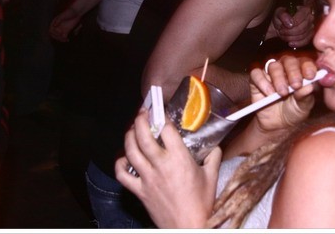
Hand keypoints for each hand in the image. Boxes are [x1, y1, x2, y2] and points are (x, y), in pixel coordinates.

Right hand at [49, 8, 80, 41]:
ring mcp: (61, 29)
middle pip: (54, 34)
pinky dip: (64, 39)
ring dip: (60, 39)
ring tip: (65, 40)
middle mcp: (57, 26)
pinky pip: (63, 36)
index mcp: (54, 22)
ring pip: (58, 36)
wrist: (76, 12)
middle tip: (62, 38)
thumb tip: (54, 25)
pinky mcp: (66, 31)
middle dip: (57, 37)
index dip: (54, 33)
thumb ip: (58, 20)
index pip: (51, 30)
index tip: (59, 33)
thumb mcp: (63, 15)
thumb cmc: (69, 12)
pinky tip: (67, 39)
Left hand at [115, 110, 220, 227]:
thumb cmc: (202, 204)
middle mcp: (161, 165)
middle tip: (142, 113)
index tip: (162, 112)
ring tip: (132, 129)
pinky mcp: (140, 191)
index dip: (162, 117)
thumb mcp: (212, 176)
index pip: (166, 130)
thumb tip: (214, 146)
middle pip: (143, 136)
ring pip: (131, 151)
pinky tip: (124, 157)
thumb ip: (213, 157)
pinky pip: (122, 175)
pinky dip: (120, 163)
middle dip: (140, 120)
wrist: (189, 227)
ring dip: (129, 136)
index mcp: (179, 159)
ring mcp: (148, 178)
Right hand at [250, 55, 318, 131]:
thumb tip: (309, 86)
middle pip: (289, 61)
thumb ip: (305, 96)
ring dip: (279, 78)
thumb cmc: (294, 110)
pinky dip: (262, 82)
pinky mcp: (256, 79)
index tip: (310, 76)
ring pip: (273, 66)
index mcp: (301, 70)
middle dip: (293, 72)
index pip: (305, 61)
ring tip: (282, 93)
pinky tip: (269, 93)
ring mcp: (270, 72)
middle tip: (296, 85)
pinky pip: (256, 74)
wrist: (277, 123)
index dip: (308, 66)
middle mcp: (286, 68)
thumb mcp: (303, 106)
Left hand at [272, 6, 314, 48]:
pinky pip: (306, 42)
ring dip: (291, 38)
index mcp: (305, 8)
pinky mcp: (310, 36)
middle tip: (281, 31)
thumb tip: (290, 23)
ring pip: (303, 36)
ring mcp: (311, 27)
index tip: (283, 26)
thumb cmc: (280, 17)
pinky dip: (297, 44)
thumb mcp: (278, 13)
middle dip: (290, 32)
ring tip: (283, 35)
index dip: (293, 22)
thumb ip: (282, 15)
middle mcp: (311, 17)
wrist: (280, 26)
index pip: (302, 15)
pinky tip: (290, 43)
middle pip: (303, 28)